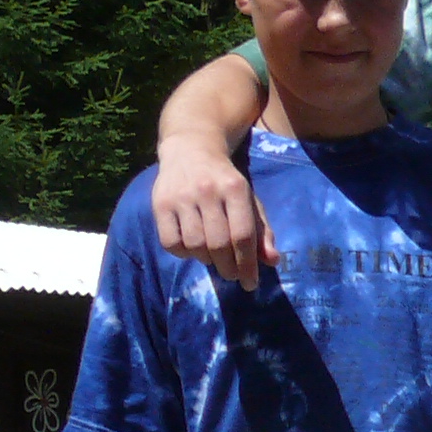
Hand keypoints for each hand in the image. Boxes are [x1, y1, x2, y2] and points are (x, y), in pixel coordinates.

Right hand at [153, 138, 270, 288]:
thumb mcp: (249, 200)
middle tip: (232, 274)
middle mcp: (207, 191)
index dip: (248, 265)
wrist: (191, 148)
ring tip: (213, 258)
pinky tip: (192, 249)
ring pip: (194, 245)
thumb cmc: (226, 182)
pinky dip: (183, 254)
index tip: (250, 283)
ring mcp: (181, 196)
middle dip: (228, 268)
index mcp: (235, 188)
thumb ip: (262, 231)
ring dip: (207, 260)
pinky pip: (170, 242)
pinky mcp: (159, 202)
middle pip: (218, 244)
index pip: (243, 235)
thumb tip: (272, 261)